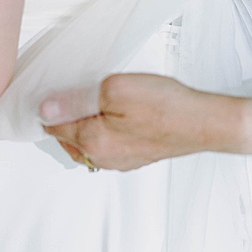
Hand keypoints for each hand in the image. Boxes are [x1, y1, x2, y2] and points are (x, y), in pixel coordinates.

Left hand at [40, 74, 240, 170]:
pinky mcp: (138, 157)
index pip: (52, 127)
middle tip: (72, 94)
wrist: (206, 124)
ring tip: (96, 103)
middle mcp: (102, 158)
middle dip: (65, 119)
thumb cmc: (167, 107)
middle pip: (67, 139)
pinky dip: (106, 132)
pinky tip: (120, 116)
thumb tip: (46, 108)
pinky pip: (109, 146)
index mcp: (91, 143)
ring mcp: (121, 161)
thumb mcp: (115, 90)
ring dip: (85, 126)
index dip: (49, 107)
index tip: (52, 92)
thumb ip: (75, 100)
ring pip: (88, 144)